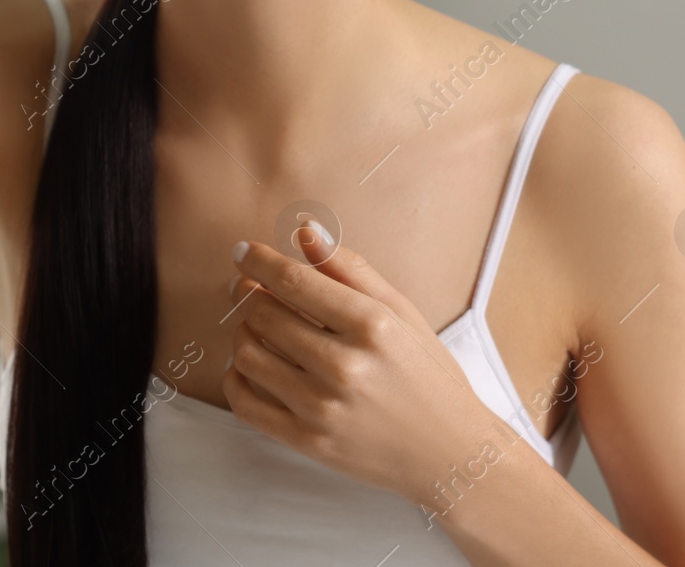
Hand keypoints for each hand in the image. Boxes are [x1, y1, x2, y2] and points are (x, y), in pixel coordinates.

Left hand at [223, 223, 505, 504]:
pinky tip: (247, 365)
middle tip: (248, 288)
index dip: (257, 261)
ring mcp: (323, 408)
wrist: (450, 454)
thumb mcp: (401, 313)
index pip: (293, 282)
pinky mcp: (308, 442)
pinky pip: (245, 403)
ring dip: (242, 332)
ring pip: (247, 355)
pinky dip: (234, 378)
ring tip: (255, 327)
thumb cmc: (428, 376)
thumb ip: (351, 269)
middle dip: (247, 293)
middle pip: (264, 314)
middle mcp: (344, 366)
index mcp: (371, 326)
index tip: (242, 252)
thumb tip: (305, 231)